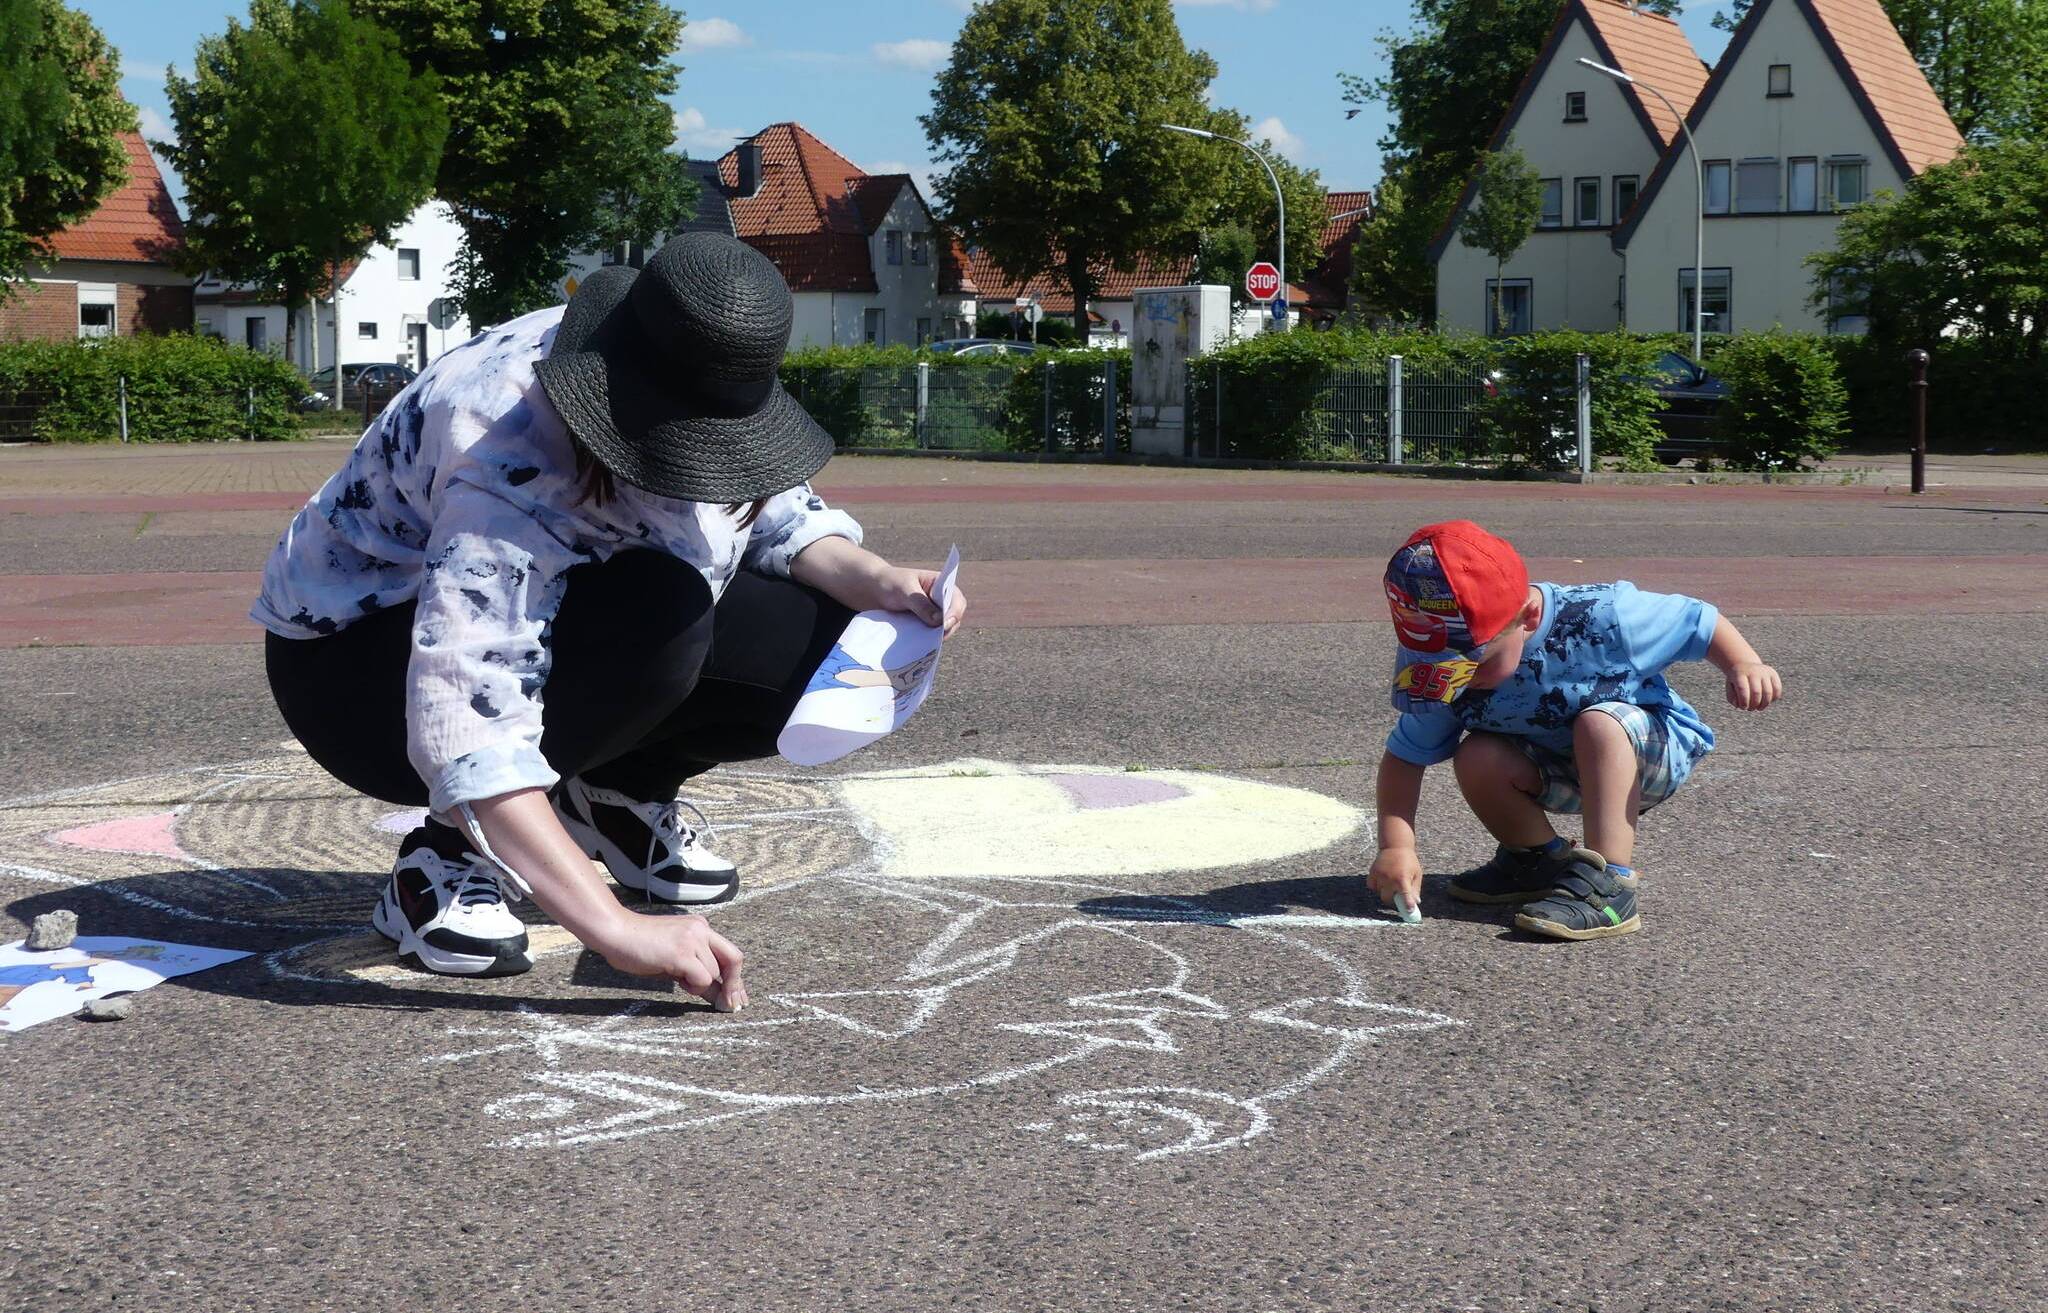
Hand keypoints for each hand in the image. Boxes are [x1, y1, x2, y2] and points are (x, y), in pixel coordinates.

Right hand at [597, 912, 747, 1011]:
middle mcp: (701, 930)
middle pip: (734, 959)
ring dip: (699, 984)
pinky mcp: (682, 953)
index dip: (736, 977)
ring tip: (676, 977)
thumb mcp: (673, 959)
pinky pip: (703, 978)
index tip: (738, 996)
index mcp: (700, 927)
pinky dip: (693, 986)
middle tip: (731, 1005)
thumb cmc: (638, 947)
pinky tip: (676, 980)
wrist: (615, 933)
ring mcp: (693, 939)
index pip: (728, 953)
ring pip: (714, 973)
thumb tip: (717, 995)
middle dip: (734, 985)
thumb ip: (695, 970)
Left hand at [870, 565, 966, 636]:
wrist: (873, 590)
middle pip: (955, 616)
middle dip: (949, 626)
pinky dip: (929, 640)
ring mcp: (933, 613)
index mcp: (940, 585)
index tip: (946, 623)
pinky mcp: (924, 625)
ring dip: (939, 635)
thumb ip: (921, 604)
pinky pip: (932, 635)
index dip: (955, 611)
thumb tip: (938, 621)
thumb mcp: (905, 590)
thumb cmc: (890, 583)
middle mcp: (941, 600)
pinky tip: (921, 644)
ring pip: (946, 628)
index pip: (956, 599)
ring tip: (927, 641)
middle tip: (939, 636)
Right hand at [1367, 847, 1422, 908]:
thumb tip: (1415, 903)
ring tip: (1391, 884)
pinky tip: (1383, 882)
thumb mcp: (1417, 874)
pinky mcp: (1372, 872)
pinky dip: (1377, 887)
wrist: (1395, 845)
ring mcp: (1380, 876)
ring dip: (1385, 893)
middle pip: (1388, 899)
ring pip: (1379, 893)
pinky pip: (1372, 886)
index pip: (1405, 897)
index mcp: (1403, 879)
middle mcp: (1390, 878)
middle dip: (1393, 901)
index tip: (1409, 912)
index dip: (1407, 906)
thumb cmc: (1409, 860)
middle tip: (1398, 899)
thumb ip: (1415, 889)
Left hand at [1724, 660, 1781, 710]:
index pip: (1742, 689)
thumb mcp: (1729, 687)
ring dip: (1764, 704)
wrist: (1745, 665)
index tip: (1743, 707)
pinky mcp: (1773, 674)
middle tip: (1751, 709)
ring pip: (1768, 692)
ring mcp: (1765, 672)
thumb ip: (1732, 698)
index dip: (1743, 701)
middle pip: (1756, 692)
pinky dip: (1773, 699)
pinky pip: (1777, 689)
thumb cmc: (1736, 681)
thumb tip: (1739, 705)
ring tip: (1759, 708)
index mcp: (1739, 674)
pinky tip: (1767, 701)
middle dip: (1754, 705)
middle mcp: (1753, 671)